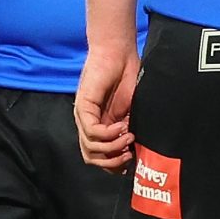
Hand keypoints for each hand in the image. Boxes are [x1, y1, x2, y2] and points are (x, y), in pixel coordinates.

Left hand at [74, 39, 139, 171]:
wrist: (119, 53)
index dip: (115, 165)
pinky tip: (122, 126)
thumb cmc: (128, 78)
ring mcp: (84, 117)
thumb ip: (130, 130)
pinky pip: (92, 132)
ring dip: (113, 148)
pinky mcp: (83, 107)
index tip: (134, 158)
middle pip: (92, 158)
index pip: (100, 158)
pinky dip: (109, 134)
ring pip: (91, 149)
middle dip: (112, 163)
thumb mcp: (133, 111)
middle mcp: (89, 125)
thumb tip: (137, 153)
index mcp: (100, 128)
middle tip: (130, 154)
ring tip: (129, 137)